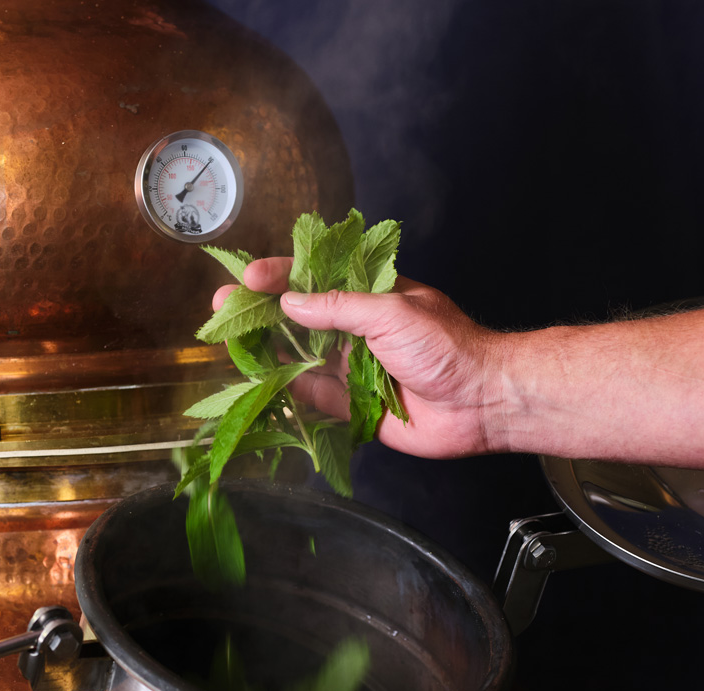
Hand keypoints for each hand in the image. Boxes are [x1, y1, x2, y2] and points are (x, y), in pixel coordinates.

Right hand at [214, 258, 508, 458]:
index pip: (316, 278)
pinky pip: (310, 395)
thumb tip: (290, 303)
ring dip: (264, 348)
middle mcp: (357, 329)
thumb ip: (338, 308)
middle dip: (260, 310)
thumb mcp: (391, 312)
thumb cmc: (448, 347)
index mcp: (370, 295)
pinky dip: (284, 388)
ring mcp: (351, 366)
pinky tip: (254, 379)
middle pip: (298, 316)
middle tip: (221, 305)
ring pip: (297, 355)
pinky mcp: (351, 404)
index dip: (280, 274)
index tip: (248, 275)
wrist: (481, 402)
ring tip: (227, 339)